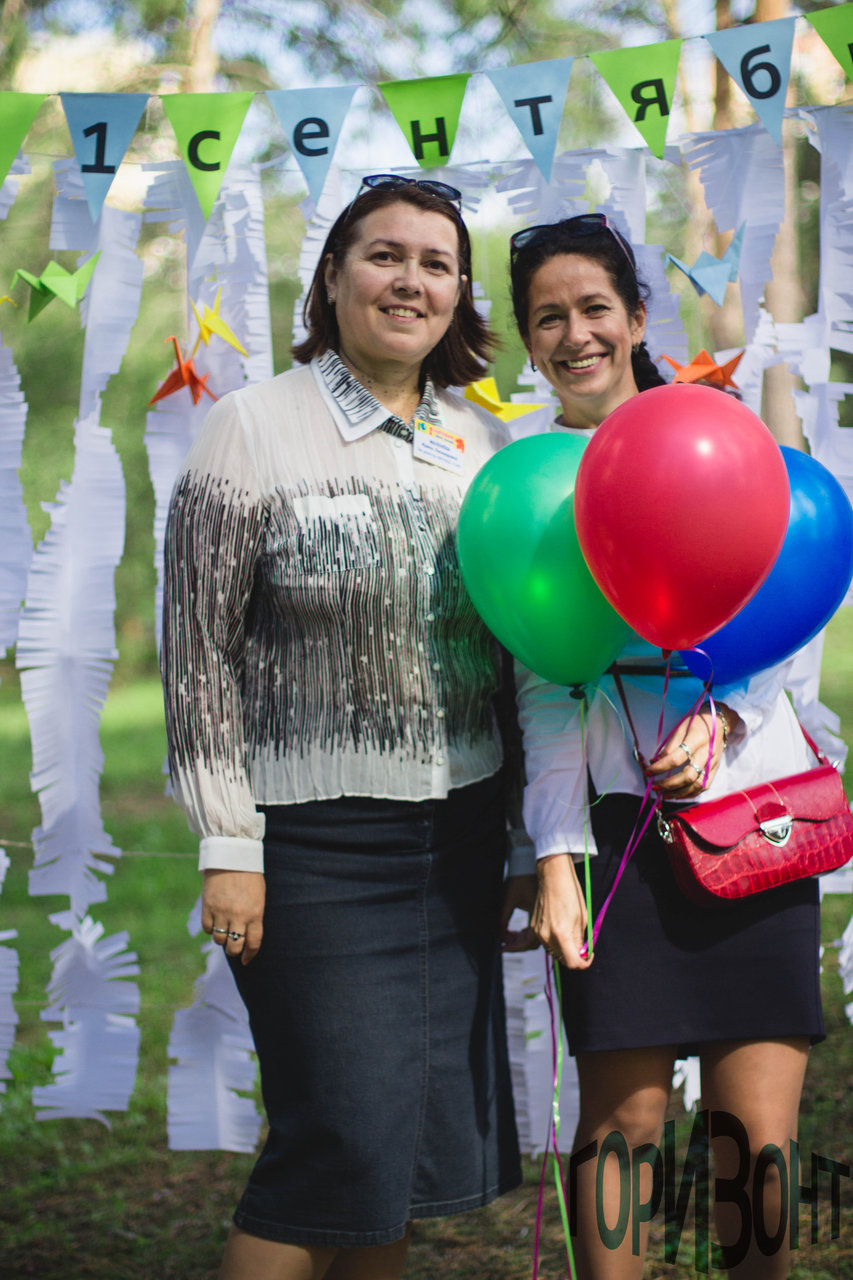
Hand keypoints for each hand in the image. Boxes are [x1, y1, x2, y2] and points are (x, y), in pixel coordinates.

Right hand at [202, 870, 264, 964]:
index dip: (250, 955)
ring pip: (219, 940)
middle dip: (234, 951)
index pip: (253, 943)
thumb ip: (254, 916)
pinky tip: (215, 921)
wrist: (232, 856)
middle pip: (234, 946)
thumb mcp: (258, 896)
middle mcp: (239, 916)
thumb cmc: (249, 875)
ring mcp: (222, 912)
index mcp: (255, 914)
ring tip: (224, 931)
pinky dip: (211, 928)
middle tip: (233, 947)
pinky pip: (207, 928)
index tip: (246, 960)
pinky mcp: (208, 906)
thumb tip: (246, 935)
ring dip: (222, 939)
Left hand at [500, 874, 539, 950]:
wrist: (531, 863)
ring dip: (521, 939)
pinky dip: (526, 933)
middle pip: (532, 943)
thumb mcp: (509, 898)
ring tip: (507, 937)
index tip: (502, 948)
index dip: (514, 948)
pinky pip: (537, 930)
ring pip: (535, 937)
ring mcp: (546, 916)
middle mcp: (545, 918)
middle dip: (517, 945)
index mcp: (538, 916)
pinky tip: (516, 932)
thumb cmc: (521, 877)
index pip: (528, 942)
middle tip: (503, 943)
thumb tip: (499, 934)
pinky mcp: (544, 913)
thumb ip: (503, 918)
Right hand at [530, 854, 592, 970]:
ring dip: (564, 949)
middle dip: (574, 957)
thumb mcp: (582, 919)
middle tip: (583, 947)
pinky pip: (546, 942)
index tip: (589, 955)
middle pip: (562, 960)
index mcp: (561, 934)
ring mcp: (538, 933)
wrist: (553, 877)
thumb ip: (580, 940)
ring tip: (572, 935)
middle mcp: (547, 937)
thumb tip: (581, 954)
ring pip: (553, 951)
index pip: (573, 963)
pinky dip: (555, 941)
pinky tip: (562, 928)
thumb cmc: (571, 894)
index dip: (584, 963)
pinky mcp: (534, 928)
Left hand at [646, 702, 738, 799]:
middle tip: (654, 786)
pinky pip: (703, 787)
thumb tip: (655, 761)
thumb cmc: (697, 724)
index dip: (660, 767)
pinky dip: (689, 794)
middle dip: (669, 784)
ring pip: (696, 785)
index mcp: (697, 740)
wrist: (720, 724)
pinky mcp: (715, 770)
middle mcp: (706, 754)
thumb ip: (669, 746)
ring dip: (678, 793)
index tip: (648, 772)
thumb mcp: (681, 728)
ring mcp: (712, 764)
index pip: (676, 758)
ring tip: (663, 794)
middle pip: (688, 776)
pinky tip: (677, 795)